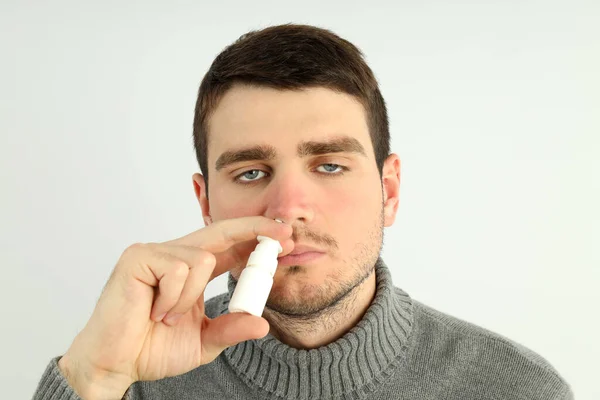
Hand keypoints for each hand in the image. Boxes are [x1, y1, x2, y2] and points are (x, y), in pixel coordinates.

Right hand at [58, 216, 292, 399]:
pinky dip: (174, 298)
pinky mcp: (138, 257)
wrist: (116, 364)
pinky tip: (155, 312)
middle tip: (284, 235)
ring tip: (169, 317)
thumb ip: (230, 329)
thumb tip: (262, 324)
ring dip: (192, 296)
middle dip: (256, 229)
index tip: (284, 240)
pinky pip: (178, 269)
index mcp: (193, 271)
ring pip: (202, 258)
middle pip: (221, 231)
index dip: (256, 239)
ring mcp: (156, 252)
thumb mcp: (204, 341)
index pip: (229, 246)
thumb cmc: (152, 349)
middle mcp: (176, 254)